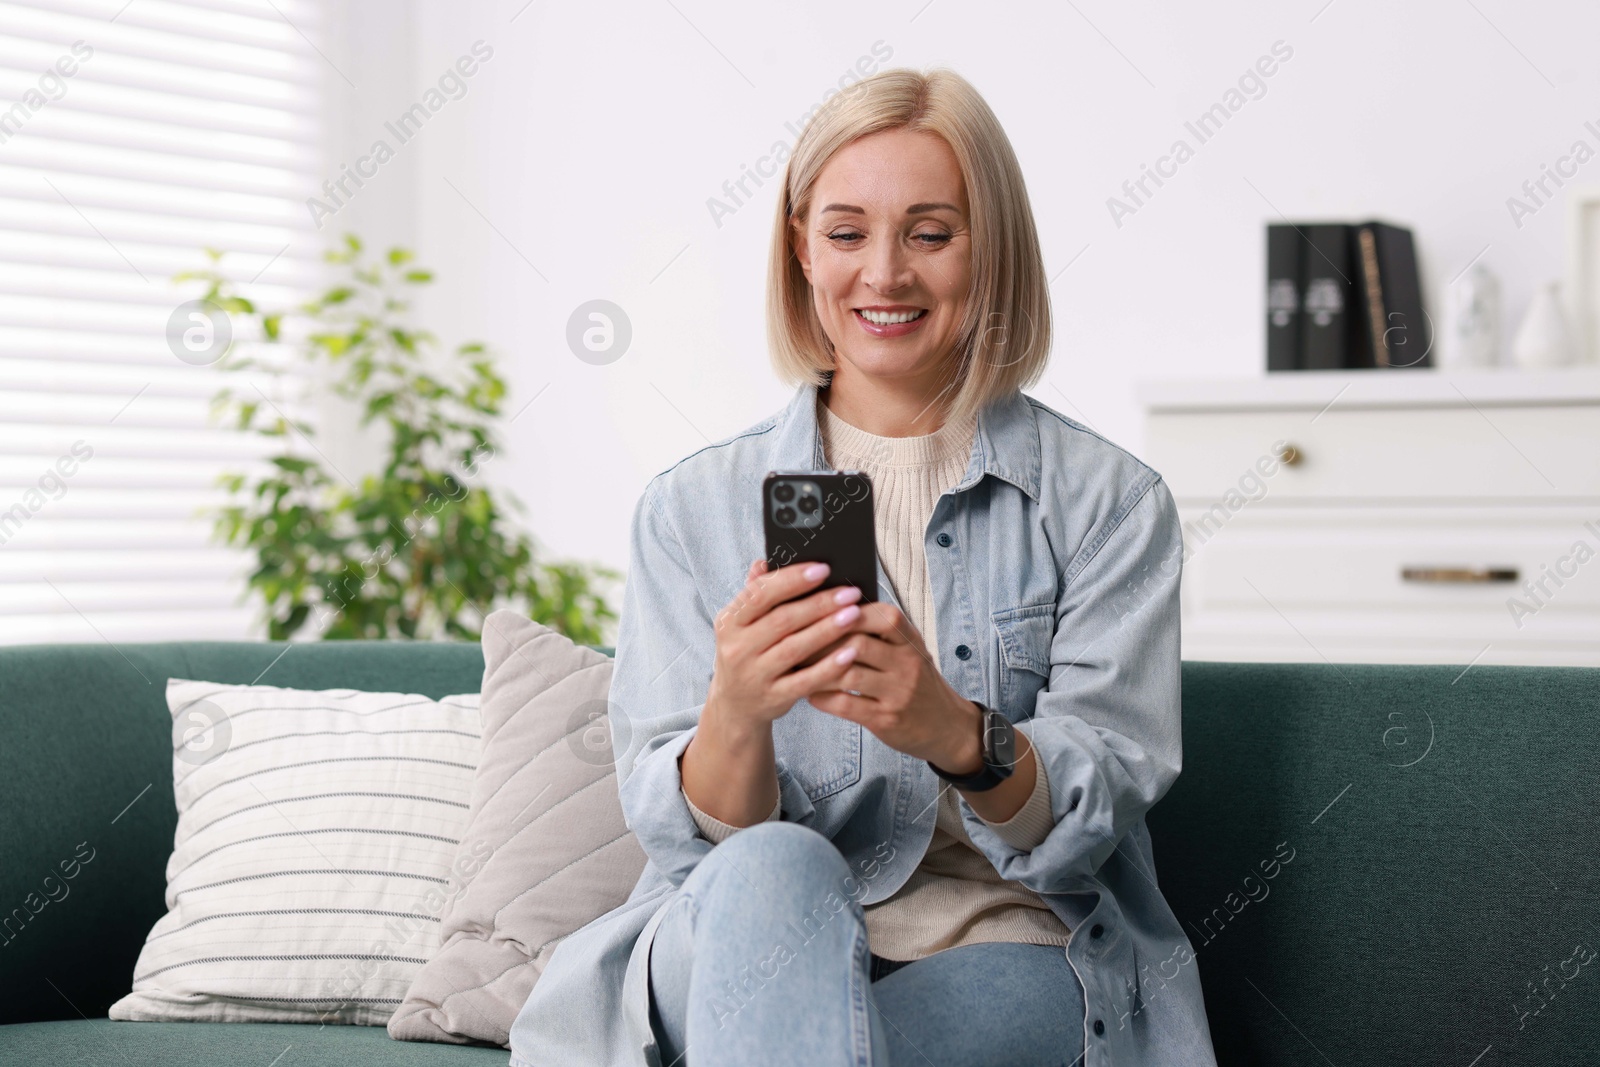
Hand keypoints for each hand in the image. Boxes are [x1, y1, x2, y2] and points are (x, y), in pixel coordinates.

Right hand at [703, 558, 871, 729]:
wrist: (735, 705)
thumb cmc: (747, 653)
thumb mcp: (741, 625)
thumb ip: (755, 594)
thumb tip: (764, 562)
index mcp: (728, 622)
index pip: (759, 594)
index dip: (792, 580)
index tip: (823, 568)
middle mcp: (737, 648)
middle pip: (782, 620)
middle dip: (819, 603)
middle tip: (849, 592)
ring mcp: (754, 675)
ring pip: (795, 648)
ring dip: (828, 630)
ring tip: (854, 614)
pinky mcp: (773, 697)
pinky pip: (805, 681)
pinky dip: (829, 666)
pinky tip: (850, 652)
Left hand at [807, 603, 983, 772]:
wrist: (947, 726)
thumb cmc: (918, 682)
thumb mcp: (910, 651)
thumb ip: (880, 632)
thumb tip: (832, 608)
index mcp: (910, 641)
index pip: (880, 616)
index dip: (847, 611)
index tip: (819, 610)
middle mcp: (907, 664)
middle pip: (858, 643)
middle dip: (822, 641)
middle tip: (795, 640)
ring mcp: (898, 693)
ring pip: (848, 674)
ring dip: (817, 670)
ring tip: (797, 667)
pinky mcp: (886, 719)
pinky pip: (846, 705)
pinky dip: (822, 697)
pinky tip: (809, 692)